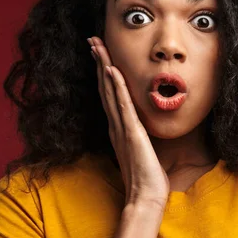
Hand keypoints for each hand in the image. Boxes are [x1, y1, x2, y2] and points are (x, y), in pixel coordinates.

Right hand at [88, 37, 169, 209]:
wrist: (145, 198)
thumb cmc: (145, 178)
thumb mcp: (140, 151)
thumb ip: (136, 137)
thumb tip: (139, 128)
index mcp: (118, 128)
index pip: (108, 94)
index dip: (103, 71)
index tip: (100, 53)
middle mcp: (116, 125)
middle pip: (104, 87)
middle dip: (99, 61)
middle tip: (93, 40)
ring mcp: (122, 128)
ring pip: (110, 91)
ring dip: (104, 66)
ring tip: (98, 46)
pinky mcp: (131, 133)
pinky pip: (123, 106)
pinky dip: (117, 87)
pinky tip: (113, 70)